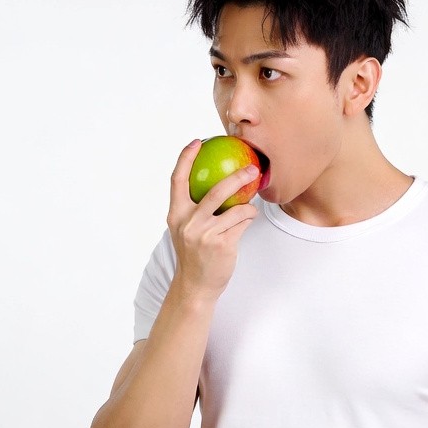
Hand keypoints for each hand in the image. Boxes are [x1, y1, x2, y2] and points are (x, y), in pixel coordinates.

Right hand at [166, 139, 258, 300]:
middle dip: (237, 176)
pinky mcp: (222, 244)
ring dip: (247, 206)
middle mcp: (187, 222)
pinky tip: (250, 218)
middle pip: (216, 190)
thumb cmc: (195, 254)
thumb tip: (216, 181)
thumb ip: (195, 209)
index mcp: (175, 215)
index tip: (197, 141)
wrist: (196, 286)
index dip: (185, 158)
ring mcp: (204, 234)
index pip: (177, 180)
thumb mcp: (187, 230)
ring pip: (235, 208)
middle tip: (252, 168)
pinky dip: (249, 218)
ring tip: (250, 206)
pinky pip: (242, 223)